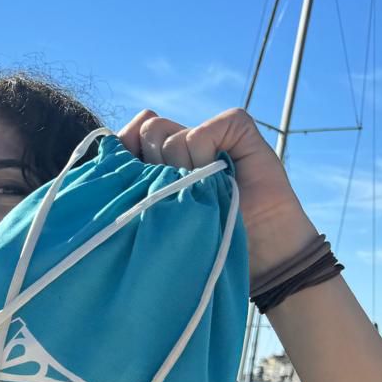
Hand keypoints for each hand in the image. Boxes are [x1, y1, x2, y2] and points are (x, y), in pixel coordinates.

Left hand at [117, 107, 317, 281]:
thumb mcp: (160, 220)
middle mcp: (183, 143)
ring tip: (204, 193)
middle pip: (149, 133)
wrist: (260, 252)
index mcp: (160, 162)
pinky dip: (205, 155)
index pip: (127, 139)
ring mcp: (211, 133)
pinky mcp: (236, 128)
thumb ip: (135, 185)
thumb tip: (120, 151)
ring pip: (171, 138)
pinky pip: (201, 133)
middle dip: (156, 170)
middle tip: (179, 197)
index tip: (135, 187)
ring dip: (182, 172)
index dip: (126, 155)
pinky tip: (222, 176)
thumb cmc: (207, 242)